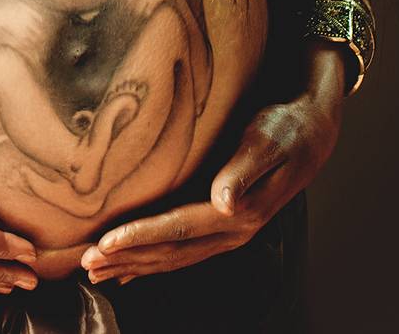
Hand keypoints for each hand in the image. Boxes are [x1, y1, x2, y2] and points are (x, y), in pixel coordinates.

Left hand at [80, 45, 344, 284]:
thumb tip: (225, 201)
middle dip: (127, 258)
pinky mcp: (223, 224)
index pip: (180, 229)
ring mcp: (229, 232)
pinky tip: (130, 268)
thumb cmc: (287, 128)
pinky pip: (183, 249)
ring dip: (135, 264)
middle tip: (86, 263)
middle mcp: (233, 230)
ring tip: (98, 271)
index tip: (106, 242)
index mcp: (240, 213)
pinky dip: (154, 260)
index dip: (141, 236)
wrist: (313, 132)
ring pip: (174, 256)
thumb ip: (244, 169)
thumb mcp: (267, 140)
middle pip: (172, 252)